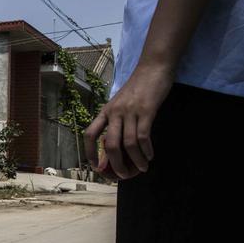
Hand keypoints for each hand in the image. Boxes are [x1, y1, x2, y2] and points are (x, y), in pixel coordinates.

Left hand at [84, 64, 173, 179]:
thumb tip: (115, 144)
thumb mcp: (121, 103)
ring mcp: (129, 111)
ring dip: (135, 160)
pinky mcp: (146, 110)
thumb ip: (117, 120)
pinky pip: (143, 137)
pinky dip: (146, 150)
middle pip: (110, 145)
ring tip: (142, 169)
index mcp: (105, 111)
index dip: (90, 153)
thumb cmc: (138, 87)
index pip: (90, 134)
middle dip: (116, 165)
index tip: (96, 167)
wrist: (153, 67)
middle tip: (124, 175)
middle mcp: (114, 112)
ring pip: (128, 144)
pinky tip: (150, 156)